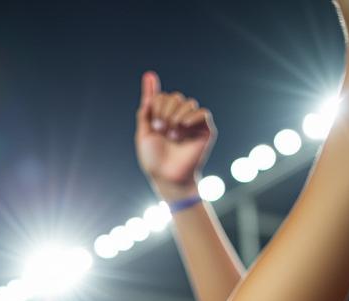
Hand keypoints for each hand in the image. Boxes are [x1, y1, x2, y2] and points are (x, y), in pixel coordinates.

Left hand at [135, 72, 214, 199]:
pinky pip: (202, 113)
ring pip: (187, 103)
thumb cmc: (153, 159)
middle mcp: (179, 117)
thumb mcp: (143, 133)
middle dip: (164, 111)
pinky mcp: (205, 130)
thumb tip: (149, 77)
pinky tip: (183, 127)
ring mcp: (192, 123)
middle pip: (174, 97)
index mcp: (164, 117)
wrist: (166, 176)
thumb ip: (146, 108)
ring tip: (171, 135)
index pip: (162, 96)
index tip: (153, 122)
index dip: (156, 104)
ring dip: (176, 117)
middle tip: (161, 130)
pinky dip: (192, 117)